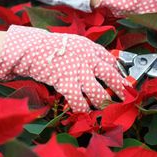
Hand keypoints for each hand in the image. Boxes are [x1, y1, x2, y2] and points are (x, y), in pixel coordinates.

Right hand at [0, 25, 127, 112]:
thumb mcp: (73, 44)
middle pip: (111, 76)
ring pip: (98, 93)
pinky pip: (79, 102)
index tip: (122, 81)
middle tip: (124, 98)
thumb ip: (87, 54)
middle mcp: (88, 60)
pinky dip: (82, 110)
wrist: (32, 48)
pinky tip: (85, 113)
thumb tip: (100, 66)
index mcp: (90, 48)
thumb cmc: (50, 46)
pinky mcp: (67, 84)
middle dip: (119, 89)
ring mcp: (78, 73)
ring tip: (106, 109)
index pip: (110, 61)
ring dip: (103, 103)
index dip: (118, 72)